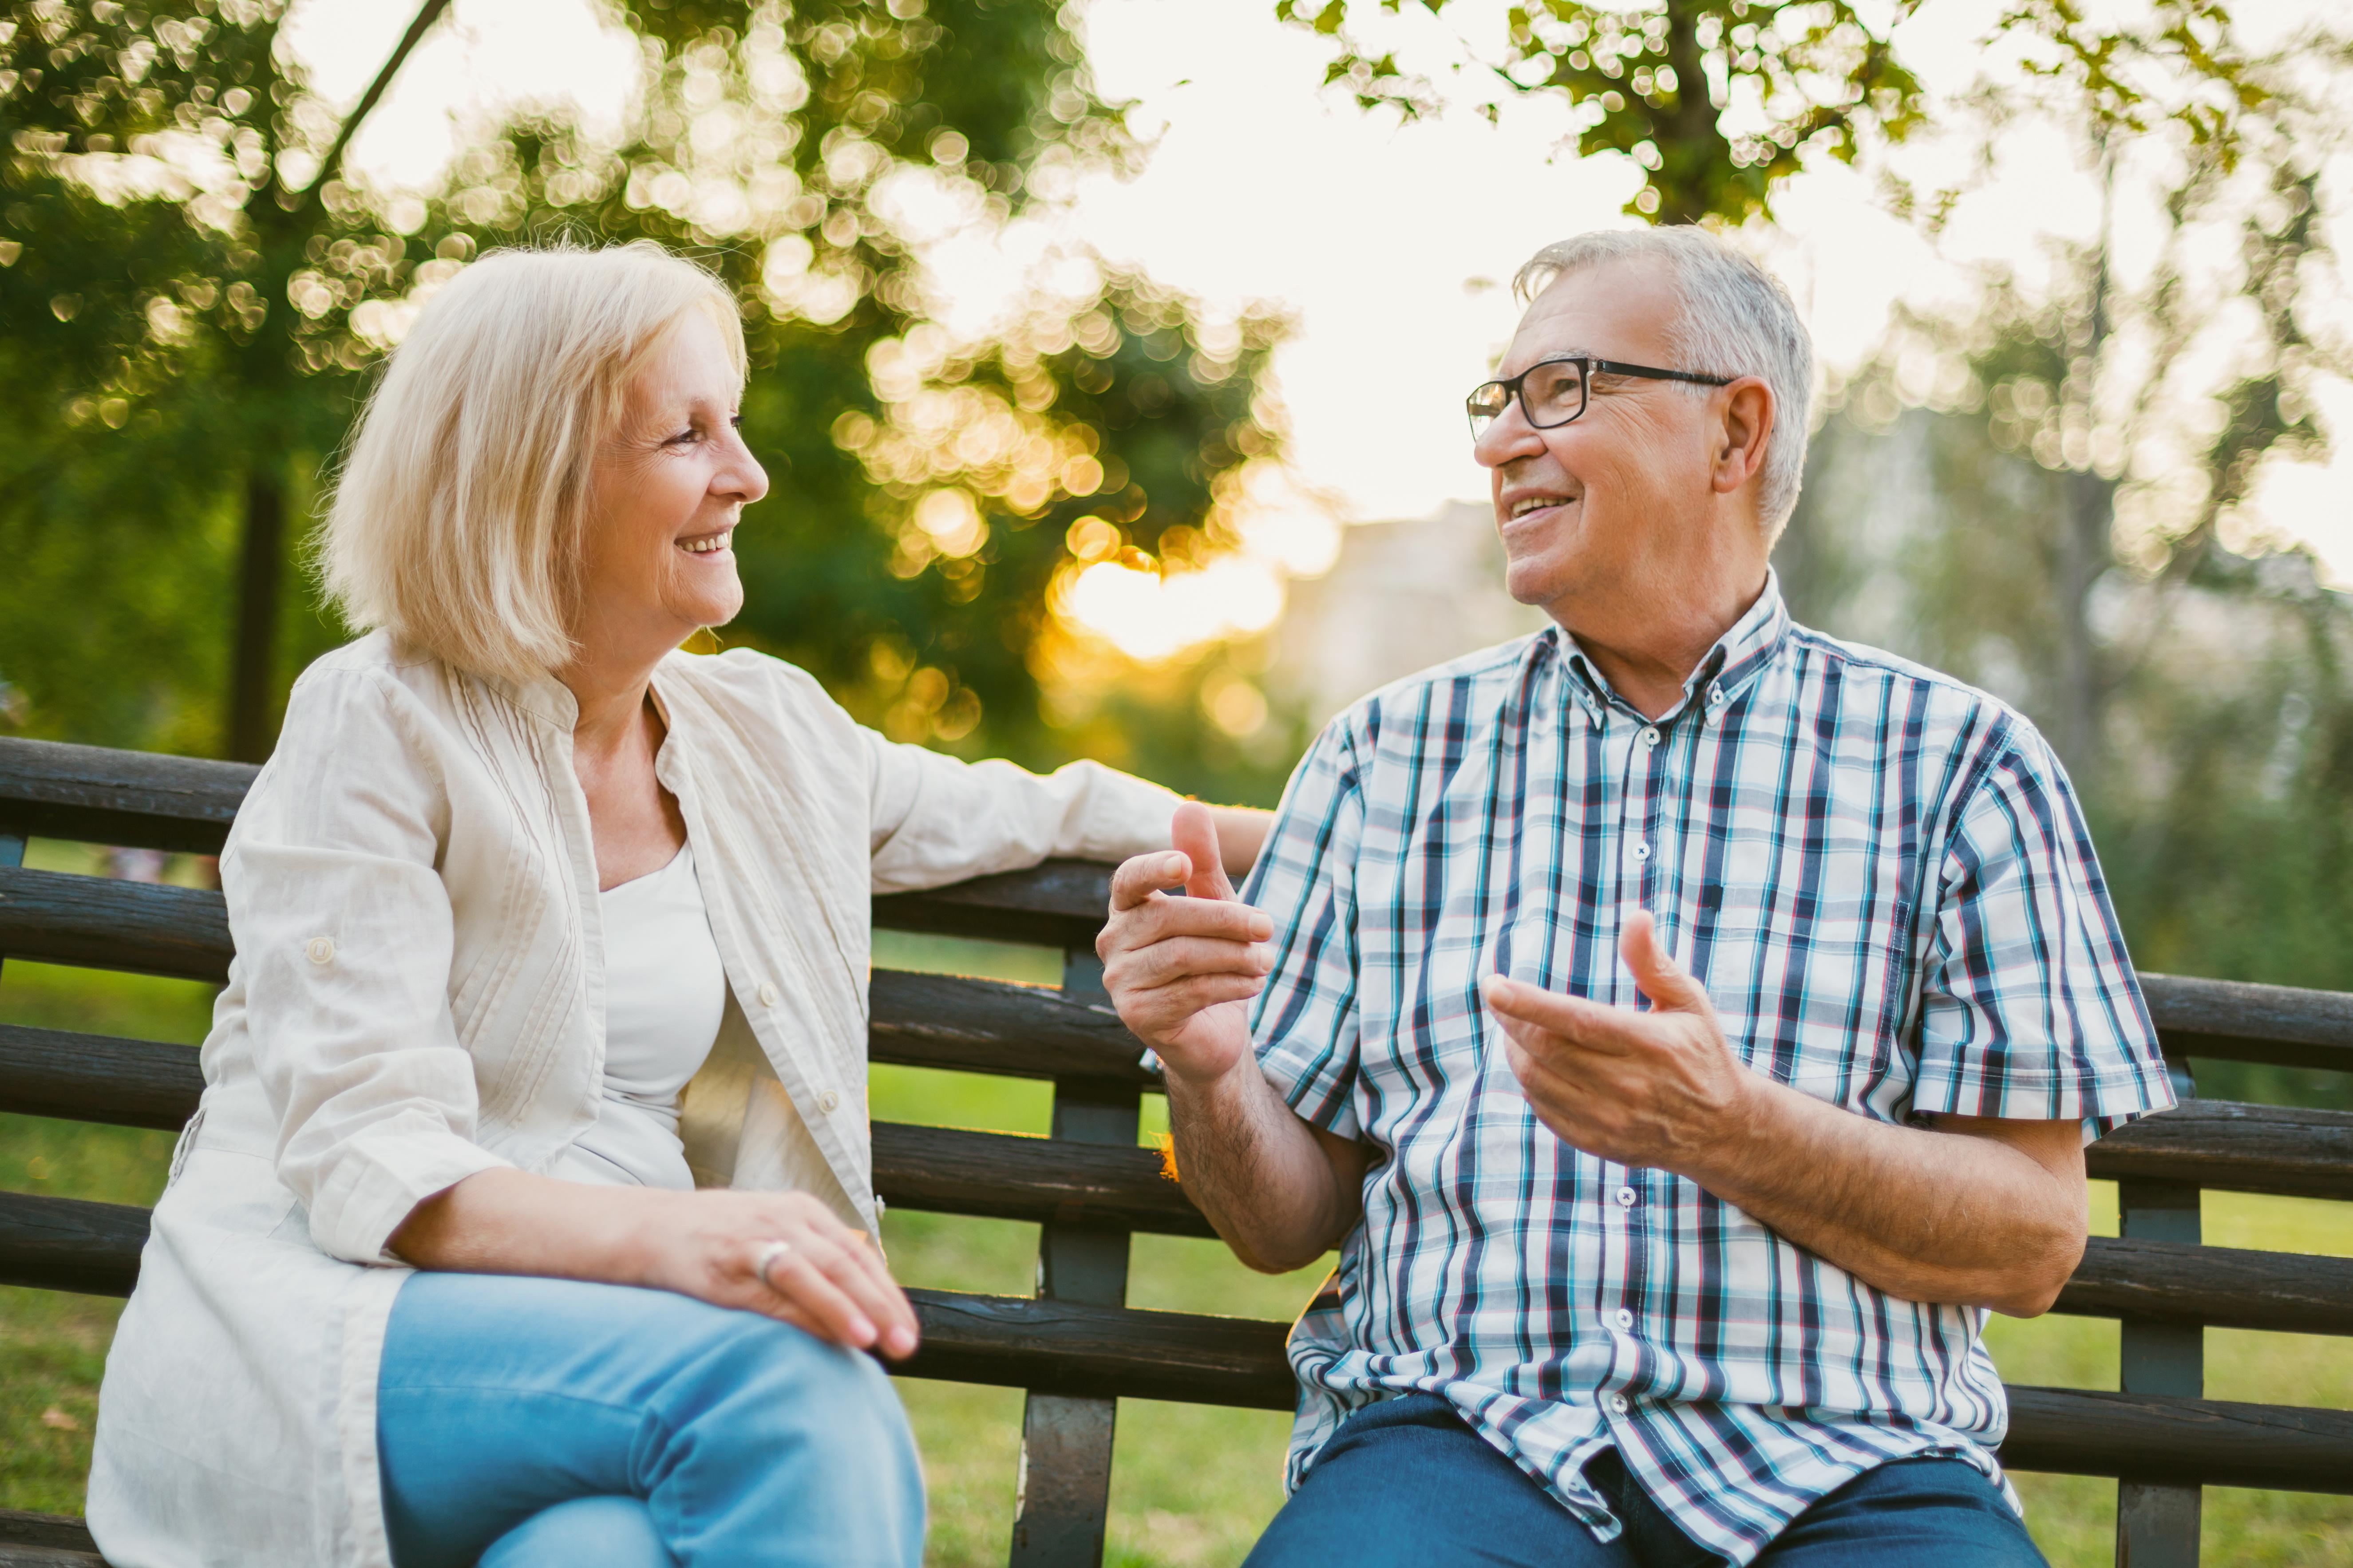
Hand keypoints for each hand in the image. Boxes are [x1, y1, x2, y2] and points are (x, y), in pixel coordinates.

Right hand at [644, 1188, 920, 1359]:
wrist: (651, 1226)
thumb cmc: (720, 1240)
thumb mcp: (774, 1235)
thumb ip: (813, 1263)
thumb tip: (858, 1306)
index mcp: (805, 1212)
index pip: (860, 1257)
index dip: (889, 1296)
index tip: (911, 1331)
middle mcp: (787, 1221)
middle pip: (847, 1264)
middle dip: (881, 1306)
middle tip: (908, 1344)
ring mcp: (757, 1240)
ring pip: (815, 1273)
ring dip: (846, 1308)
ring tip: (873, 1339)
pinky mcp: (727, 1265)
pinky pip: (773, 1292)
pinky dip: (802, 1313)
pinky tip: (821, 1334)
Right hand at [1097, 801, 1274, 1086]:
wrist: (1212, 1031)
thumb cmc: (1211, 958)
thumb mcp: (1213, 904)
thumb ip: (1201, 860)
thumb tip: (1189, 806)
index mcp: (1127, 908)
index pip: (1128, 879)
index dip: (1153, 868)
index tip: (1184, 864)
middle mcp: (1113, 942)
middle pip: (1169, 918)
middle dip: (1225, 919)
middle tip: (1268, 926)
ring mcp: (1120, 981)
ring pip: (1182, 956)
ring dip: (1234, 955)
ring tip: (1266, 960)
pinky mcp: (1138, 1017)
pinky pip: (1189, 992)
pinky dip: (1230, 984)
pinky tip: (1253, 982)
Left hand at [1481, 909, 1754, 1172]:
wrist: (1723, 1129)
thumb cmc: (1701, 1054)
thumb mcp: (1688, 1001)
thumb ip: (1653, 963)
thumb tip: (1636, 917)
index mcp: (1652, 1046)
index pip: (1578, 1021)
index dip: (1529, 1004)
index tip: (1493, 985)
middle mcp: (1631, 1087)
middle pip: (1548, 1051)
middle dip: (1511, 1020)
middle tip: (1498, 997)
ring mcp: (1613, 1120)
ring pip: (1538, 1082)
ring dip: (1515, 1051)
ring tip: (1514, 1028)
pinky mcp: (1599, 1143)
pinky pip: (1545, 1110)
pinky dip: (1530, 1083)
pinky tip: (1535, 1062)